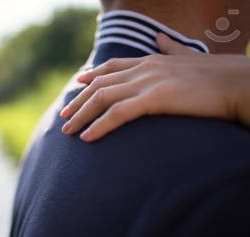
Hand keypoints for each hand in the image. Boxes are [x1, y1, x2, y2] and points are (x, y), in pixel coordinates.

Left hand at [60, 33, 249, 141]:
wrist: (241, 83)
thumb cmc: (219, 75)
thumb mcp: (188, 58)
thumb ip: (170, 49)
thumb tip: (159, 39)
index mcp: (151, 60)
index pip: (111, 66)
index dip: (91, 75)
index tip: (76, 84)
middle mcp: (145, 68)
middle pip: (100, 85)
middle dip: (78, 102)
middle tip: (63, 116)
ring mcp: (149, 82)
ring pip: (103, 99)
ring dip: (82, 116)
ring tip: (68, 132)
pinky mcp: (157, 98)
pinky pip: (118, 114)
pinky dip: (99, 126)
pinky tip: (87, 138)